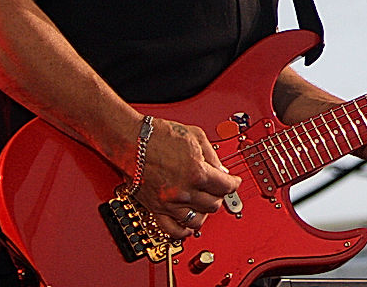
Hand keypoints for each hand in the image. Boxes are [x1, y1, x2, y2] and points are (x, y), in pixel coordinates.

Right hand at [135, 118, 240, 238]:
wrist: (132, 140)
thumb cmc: (159, 135)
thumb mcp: (196, 137)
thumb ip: (212, 156)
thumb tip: (222, 171)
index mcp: (196, 172)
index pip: (226, 187)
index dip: (234, 184)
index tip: (234, 182)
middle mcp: (183, 191)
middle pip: (213, 204)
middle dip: (219, 195)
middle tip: (218, 188)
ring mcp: (168, 202)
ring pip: (197, 220)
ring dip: (204, 212)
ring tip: (204, 203)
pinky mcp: (154, 208)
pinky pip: (172, 230)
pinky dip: (184, 231)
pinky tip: (189, 224)